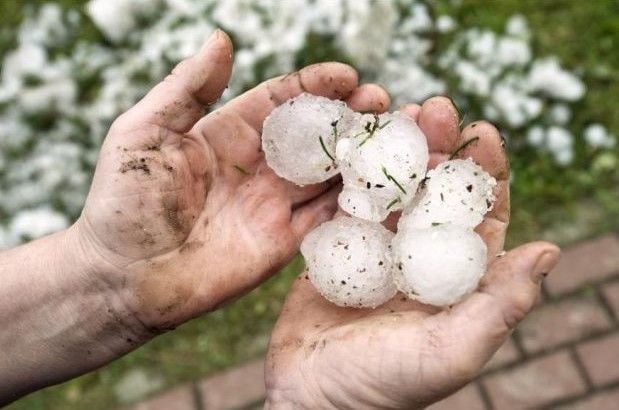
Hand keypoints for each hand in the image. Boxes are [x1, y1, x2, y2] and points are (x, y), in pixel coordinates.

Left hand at [75, 30, 389, 333]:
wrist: (123, 279)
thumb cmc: (123, 203)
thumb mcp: (143, 133)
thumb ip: (186, 88)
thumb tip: (222, 39)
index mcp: (227, 134)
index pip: (282, 101)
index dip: (315, 85)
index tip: (348, 76)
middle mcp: (256, 166)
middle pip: (315, 135)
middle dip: (350, 117)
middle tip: (382, 105)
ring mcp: (272, 205)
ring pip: (328, 174)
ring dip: (360, 156)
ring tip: (394, 140)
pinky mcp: (281, 243)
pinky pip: (325, 219)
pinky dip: (352, 203)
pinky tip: (376, 187)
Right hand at [264, 97, 560, 408]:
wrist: (313, 398)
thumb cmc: (385, 384)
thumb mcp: (451, 350)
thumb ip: (499, 305)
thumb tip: (550, 250)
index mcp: (457, 276)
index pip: (481, 213)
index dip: (486, 172)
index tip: (483, 132)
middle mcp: (420, 256)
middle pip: (435, 190)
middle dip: (438, 146)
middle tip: (432, 108)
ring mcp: (377, 248)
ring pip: (391, 188)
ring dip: (393, 150)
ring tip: (391, 112)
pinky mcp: (337, 247)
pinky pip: (346, 202)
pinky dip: (349, 172)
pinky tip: (348, 145)